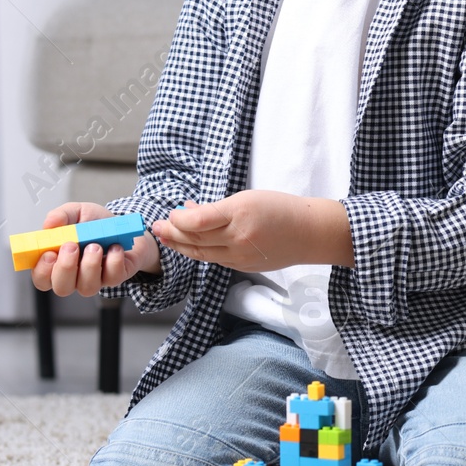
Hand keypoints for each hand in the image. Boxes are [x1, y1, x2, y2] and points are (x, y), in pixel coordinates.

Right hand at [31, 202, 160, 297]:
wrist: (124, 226)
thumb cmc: (95, 223)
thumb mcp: (77, 212)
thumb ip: (61, 215)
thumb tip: (50, 223)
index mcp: (57, 262)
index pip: (41, 278)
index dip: (42, 271)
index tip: (48, 254)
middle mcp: (74, 276)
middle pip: (61, 288)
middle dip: (65, 268)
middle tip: (71, 246)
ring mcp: (95, 280)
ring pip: (87, 288)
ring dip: (90, 265)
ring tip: (95, 245)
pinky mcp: (115, 277)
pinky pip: (112, 278)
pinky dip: (114, 260)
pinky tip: (115, 246)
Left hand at [151, 191, 353, 273]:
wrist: (309, 233)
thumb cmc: (281, 209)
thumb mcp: (248, 198)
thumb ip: (216, 207)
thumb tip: (188, 210)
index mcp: (239, 214)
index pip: (198, 221)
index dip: (178, 220)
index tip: (169, 214)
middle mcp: (238, 238)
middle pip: (195, 240)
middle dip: (172, 233)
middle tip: (157, 226)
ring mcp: (240, 256)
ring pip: (201, 254)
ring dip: (180, 246)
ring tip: (166, 237)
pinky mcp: (243, 267)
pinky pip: (215, 260)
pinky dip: (199, 252)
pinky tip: (190, 245)